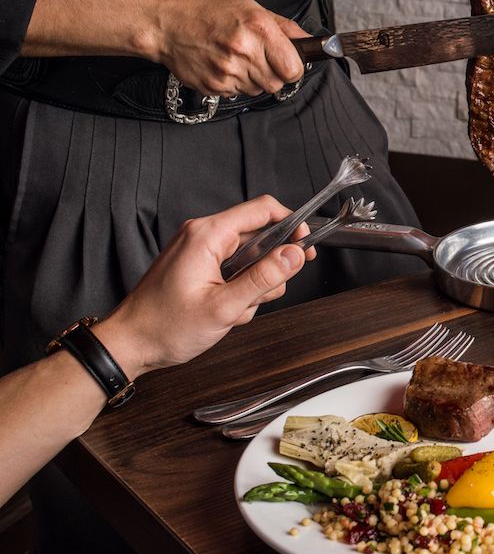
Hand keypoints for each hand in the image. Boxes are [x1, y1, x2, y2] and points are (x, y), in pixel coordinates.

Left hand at [94, 196, 314, 378]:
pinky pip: (234, 268)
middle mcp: (203, 235)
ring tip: (235, 309)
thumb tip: (295, 255)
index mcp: (207, 235)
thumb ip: (263, 279)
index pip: (263, 210)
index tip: (305, 248)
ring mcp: (200, 249)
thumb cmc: (165, 327)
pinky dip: (238, 290)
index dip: (292, 225)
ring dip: (253, 286)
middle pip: (260, 237)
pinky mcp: (198, 264)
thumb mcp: (224, 308)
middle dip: (268, 270)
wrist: (128, 344)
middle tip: (259, 296)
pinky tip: (225, 310)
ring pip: (250, 257)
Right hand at [150, 0, 306, 96]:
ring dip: (253, 79)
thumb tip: (309, 41)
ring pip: (259, 90)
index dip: (293, 68)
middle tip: (257, 58)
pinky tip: (223, 65)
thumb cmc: (210, 14)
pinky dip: (235, 84)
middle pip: (277, 83)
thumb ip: (284, 27)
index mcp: (259, 29)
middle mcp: (245, 51)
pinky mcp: (215, 86)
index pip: (294, 68)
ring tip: (237, 59)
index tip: (287, 63)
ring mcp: (228, 71)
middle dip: (273, 74)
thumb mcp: (251, 9)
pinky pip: (238, 94)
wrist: (168, 26)